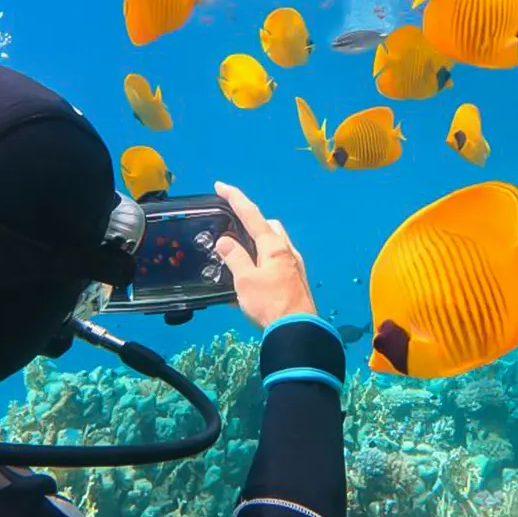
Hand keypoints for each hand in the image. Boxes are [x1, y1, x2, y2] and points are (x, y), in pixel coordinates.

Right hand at [212, 181, 316, 329]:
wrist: (297, 330)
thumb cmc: (269, 303)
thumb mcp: (245, 280)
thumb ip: (234, 257)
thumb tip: (225, 241)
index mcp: (273, 245)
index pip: (251, 214)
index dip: (235, 198)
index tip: (220, 186)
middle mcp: (287, 250)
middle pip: (269, 226)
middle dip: (251, 221)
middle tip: (233, 227)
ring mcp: (295, 265)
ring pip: (276, 243)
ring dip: (258, 242)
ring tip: (241, 253)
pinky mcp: (297, 280)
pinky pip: (278, 260)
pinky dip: (264, 259)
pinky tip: (254, 275)